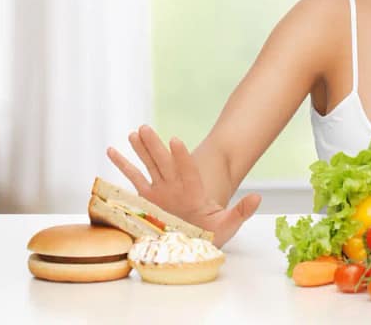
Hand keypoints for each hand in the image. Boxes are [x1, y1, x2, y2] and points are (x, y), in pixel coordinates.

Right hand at [106, 125, 260, 247]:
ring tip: (133, 132)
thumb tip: (258, 197)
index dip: (182, 156)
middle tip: (145, 127)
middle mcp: (175, 185)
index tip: (176, 139)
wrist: (196, 242)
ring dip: (141, 150)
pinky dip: (123, 165)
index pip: (187, 169)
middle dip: (155, 145)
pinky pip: (133, 179)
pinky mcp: (147, 198)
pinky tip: (112, 150)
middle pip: (164, 161)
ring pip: (149, 165)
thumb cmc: (212, 234)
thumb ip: (241, 211)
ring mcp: (160, 190)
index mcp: (193, 191)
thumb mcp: (228, 224)